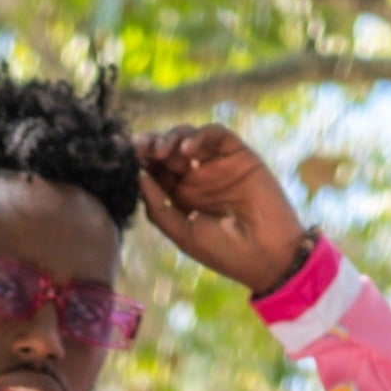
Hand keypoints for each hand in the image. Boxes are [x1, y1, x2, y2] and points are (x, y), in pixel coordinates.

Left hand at [135, 124, 312, 295]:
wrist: (266, 255)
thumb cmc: (223, 252)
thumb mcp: (183, 233)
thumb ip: (158, 207)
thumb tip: (137, 176)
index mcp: (180, 196)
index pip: (156, 170)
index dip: (141, 161)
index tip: (125, 156)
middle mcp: (197, 177)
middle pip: (168, 150)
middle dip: (151, 145)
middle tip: (139, 146)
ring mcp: (218, 164)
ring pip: (189, 137)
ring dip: (172, 137)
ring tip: (162, 150)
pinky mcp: (239, 155)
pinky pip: (217, 135)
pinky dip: (200, 136)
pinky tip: (186, 149)